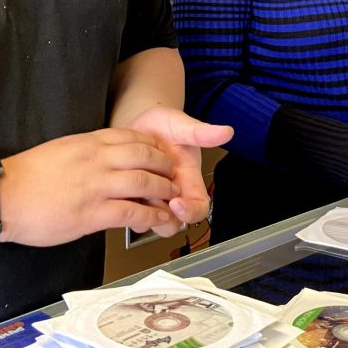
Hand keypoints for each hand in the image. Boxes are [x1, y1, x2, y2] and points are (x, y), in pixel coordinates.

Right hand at [0, 128, 186, 246]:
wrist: (2, 197)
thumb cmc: (26, 178)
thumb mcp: (60, 151)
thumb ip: (85, 153)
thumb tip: (102, 160)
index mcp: (87, 143)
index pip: (131, 136)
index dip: (153, 145)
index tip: (162, 152)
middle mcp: (96, 160)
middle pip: (145, 156)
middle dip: (165, 165)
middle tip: (174, 175)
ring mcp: (96, 186)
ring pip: (145, 183)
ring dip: (164, 191)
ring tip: (173, 198)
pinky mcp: (92, 213)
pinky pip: (133, 212)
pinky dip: (152, 216)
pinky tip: (159, 220)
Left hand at [125, 106, 232, 236]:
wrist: (139, 123)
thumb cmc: (164, 126)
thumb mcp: (182, 125)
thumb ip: (201, 133)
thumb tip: (226, 131)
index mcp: (189, 182)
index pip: (198, 209)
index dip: (190, 212)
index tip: (177, 201)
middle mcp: (172, 194)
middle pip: (173, 224)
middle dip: (162, 217)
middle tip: (150, 197)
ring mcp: (151, 198)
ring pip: (149, 222)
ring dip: (141, 211)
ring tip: (134, 187)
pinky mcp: (131, 197)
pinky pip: (128, 213)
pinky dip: (123, 203)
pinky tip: (121, 184)